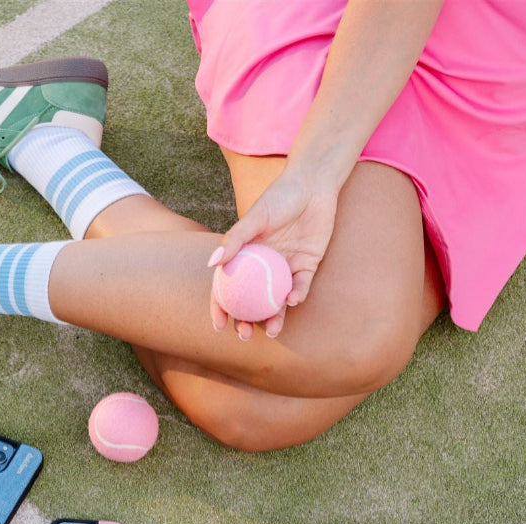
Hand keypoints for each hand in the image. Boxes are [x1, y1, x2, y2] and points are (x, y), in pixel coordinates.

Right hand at [209, 165, 340, 339]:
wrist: (314, 185)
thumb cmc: (280, 196)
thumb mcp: (255, 218)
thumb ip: (234, 240)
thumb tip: (211, 265)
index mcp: (245, 256)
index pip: (228, 287)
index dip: (221, 308)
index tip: (219, 326)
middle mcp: (264, 266)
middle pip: (252, 301)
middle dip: (247, 322)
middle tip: (245, 336)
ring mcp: (286, 268)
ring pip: (277, 300)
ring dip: (275, 318)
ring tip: (272, 331)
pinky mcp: (308, 265)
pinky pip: (301, 286)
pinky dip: (297, 295)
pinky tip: (292, 300)